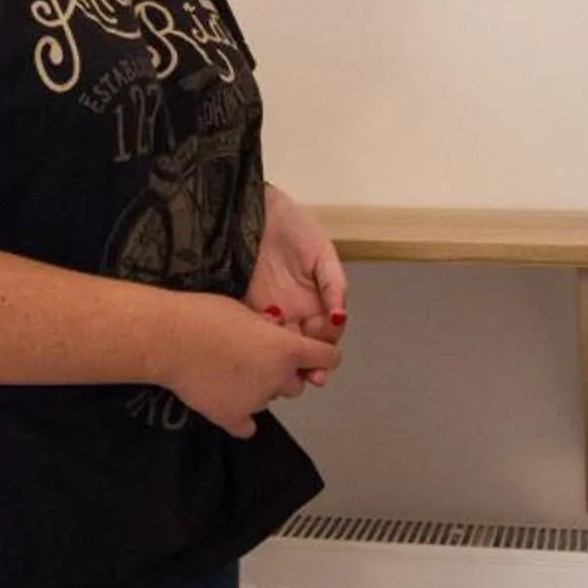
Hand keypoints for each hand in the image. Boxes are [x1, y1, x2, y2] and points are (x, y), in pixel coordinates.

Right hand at [155, 293, 342, 438]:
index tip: (317, 356)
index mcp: (287, 349)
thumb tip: (273, 334)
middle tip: (258, 360)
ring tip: (233, 374)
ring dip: (261, 389)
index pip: (327, 358)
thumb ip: (268, 330)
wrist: (169, 338)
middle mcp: (278, 378)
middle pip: (296, 384)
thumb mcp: (247, 312)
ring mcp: (256, 401)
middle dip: (283, 374)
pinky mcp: (231, 417)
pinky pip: (247, 426)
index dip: (323, 355)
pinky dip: (241, 417)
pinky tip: (229, 402)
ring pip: (270, 400)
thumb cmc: (205, 315)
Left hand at [245, 184, 348, 378]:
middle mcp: (294, 311)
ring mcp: (270, 310)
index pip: (325, 334)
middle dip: (308, 363)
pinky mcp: (246, 306)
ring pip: (279, 345)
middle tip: (311, 376)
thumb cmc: (295, 226)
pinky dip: (261, 340)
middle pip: (302, 346)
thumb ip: (334, 285)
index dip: (326, 348)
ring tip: (288, 370)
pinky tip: (266, 347)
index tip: (325, 356)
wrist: (256, 211)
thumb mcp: (323, 254)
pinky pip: (254, 330)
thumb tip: (341, 316)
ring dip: (284, 359)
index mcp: (316, 301)